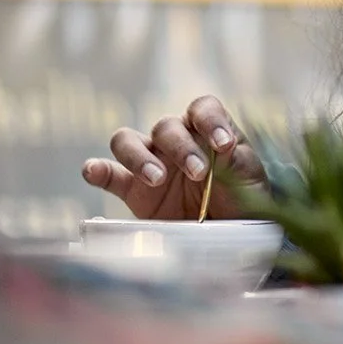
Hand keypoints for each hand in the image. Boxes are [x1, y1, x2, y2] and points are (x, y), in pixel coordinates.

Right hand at [81, 96, 266, 220]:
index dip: (211, 121)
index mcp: (205, 129)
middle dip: (181, 147)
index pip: (202, 108)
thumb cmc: (242, 198)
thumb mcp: (248, 177)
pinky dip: (96, 169)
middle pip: (165, 126)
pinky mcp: (131, 190)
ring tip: (156, 179)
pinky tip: (94, 172)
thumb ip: (236, 159)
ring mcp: (149, 162)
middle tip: (197, 173)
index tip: (224, 145)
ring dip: (139, 156)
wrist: (227, 234)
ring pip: (128, 141)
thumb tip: (222, 147)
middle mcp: (174, 140)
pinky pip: (108, 173)